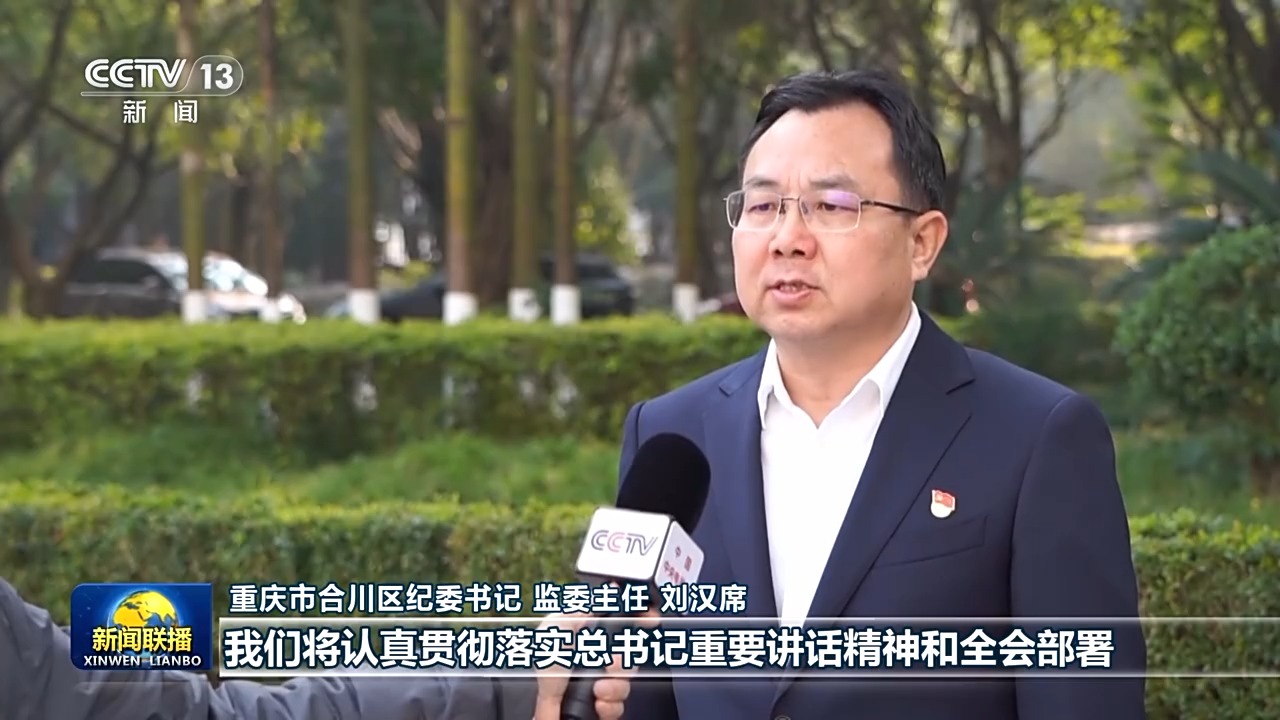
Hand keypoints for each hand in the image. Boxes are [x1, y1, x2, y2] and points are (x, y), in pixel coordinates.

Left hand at [532, 607, 660, 719]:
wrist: (534, 707)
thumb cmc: (538, 670)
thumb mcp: (555, 627)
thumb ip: (581, 609)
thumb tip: (608, 591)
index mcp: (584, 635)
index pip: (619, 623)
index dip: (637, 619)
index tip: (649, 617)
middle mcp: (594, 658)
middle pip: (629, 652)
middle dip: (625, 659)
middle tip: (611, 663)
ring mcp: (599, 683)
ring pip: (629, 680)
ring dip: (616, 685)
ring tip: (598, 689)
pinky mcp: (601, 706)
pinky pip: (621, 705)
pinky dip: (611, 705)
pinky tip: (597, 703)